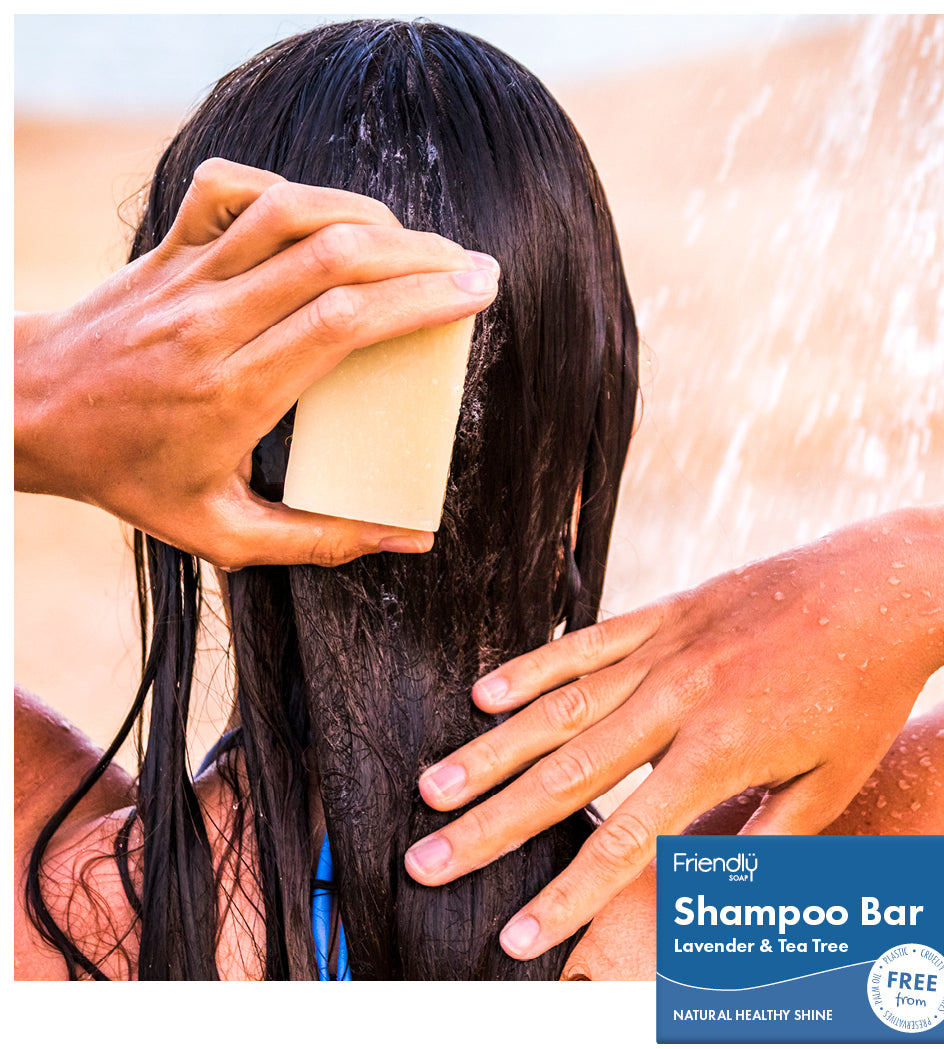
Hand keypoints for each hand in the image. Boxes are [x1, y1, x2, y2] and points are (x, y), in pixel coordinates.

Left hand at [15, 157, 499, 567]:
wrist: (31, 416)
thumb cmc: (132, 478)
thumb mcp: (224, 534)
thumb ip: (320, 541)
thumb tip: (409, 540)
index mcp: (234, 391)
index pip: (342, 322)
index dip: (419, 300)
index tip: (475, 294)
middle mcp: (212, 322)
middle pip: (331, 258)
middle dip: (419, 255)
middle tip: (473, 266)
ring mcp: (185, 275)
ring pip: (288, 211)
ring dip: (367, 215)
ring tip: (417, 241)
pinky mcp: (167, 247)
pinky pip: (229, 190)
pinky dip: (288, 189)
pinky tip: (324, 212)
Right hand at [402, 493, 943, 959]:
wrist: (877, 586)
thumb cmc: (863, 690)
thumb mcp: (832, 779)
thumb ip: (764, 839)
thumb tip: (708, 895)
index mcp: (719, 752)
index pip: (625, 839)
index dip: (566, 894)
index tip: (517, 937)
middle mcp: (675, 701)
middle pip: (565, 776)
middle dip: (491, 827)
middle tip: (426, 859)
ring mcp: (661, 650)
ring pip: (557, 709)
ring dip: (490, 752)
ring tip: (434, 788)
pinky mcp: (660, 613)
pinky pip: (583, 643)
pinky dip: (530, 668)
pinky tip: (483, 694)